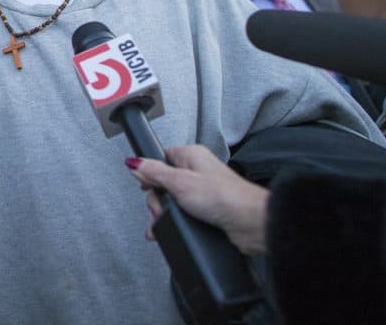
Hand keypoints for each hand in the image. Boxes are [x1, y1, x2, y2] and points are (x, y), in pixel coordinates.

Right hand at [128, 145, 269, 255]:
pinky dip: (177, 222)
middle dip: (158, 199)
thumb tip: (134, 163)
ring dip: (165, 214)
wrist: (251, 222)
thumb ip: (154, 172)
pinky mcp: (210, 210)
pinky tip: (171, 230)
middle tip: (160, 207)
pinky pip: (186, 214)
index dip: (151, 172)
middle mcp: (199, 171)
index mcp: (192, 156)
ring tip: (162, 223)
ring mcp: (205, 192)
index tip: (146, 185)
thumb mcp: (179, 182)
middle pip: (165, 182)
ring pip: (174, 201)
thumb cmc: (223, 196)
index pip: (162, 157)